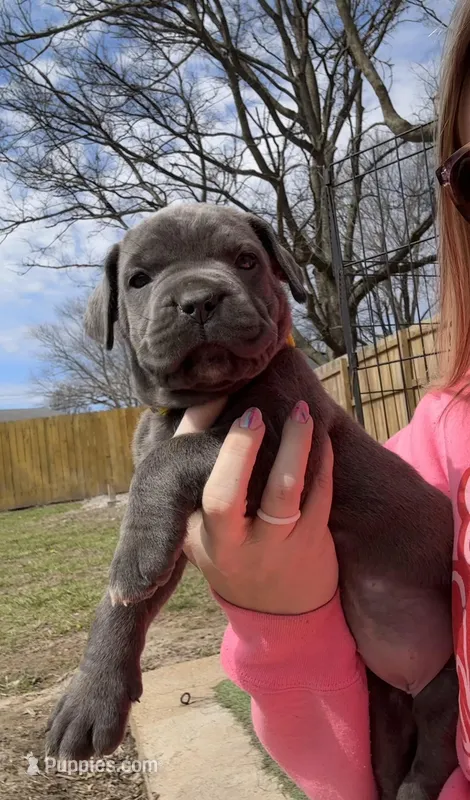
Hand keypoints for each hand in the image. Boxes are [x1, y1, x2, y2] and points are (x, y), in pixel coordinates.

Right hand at [175, 399, 337, 614]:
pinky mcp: (312, 543)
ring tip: (302, 411)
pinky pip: (319, 494)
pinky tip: (322, 436)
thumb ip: (195, 473)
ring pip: (285, 491)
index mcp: (207, 540)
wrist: (279, 616)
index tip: (236, 414)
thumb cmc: (232, 557)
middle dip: (240, 450)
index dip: (216, 454)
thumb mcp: (200, 528)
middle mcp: (236, 546)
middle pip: (227, 497)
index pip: (200, 494)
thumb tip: (204, 403)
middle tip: (257, 412)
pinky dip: (322, 460)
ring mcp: (277, 547)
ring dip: (295, 446)